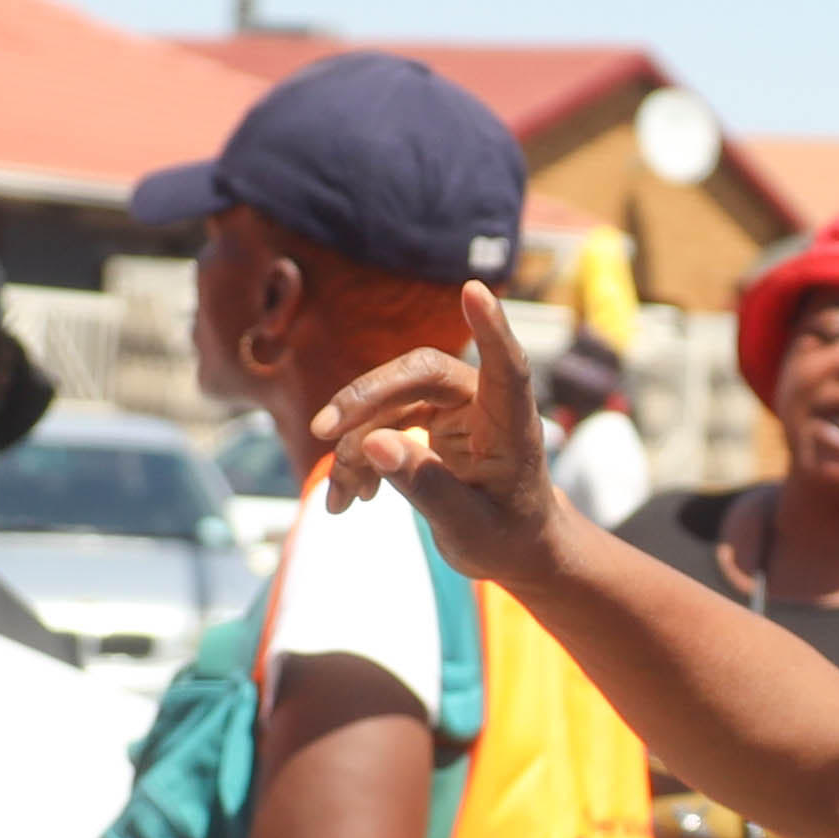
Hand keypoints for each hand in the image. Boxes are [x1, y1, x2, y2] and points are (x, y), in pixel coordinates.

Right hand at [307, 286, 559, 579]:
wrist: (514, 547)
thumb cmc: (508, 537)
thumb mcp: (469, 528)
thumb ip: (426, 486)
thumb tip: (373, 443)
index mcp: (511, 423)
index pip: (506, 366)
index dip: (491, 327)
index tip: (475, 290)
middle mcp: (481, 403)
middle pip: (419, 373)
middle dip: (367, 398)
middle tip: (324, 430)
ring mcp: (451, 409)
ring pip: (389, 401)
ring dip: (353, 445)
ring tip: (339, 498)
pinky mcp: (426, 422)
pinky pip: (380, 427)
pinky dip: (357, 461)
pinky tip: (346, 498)